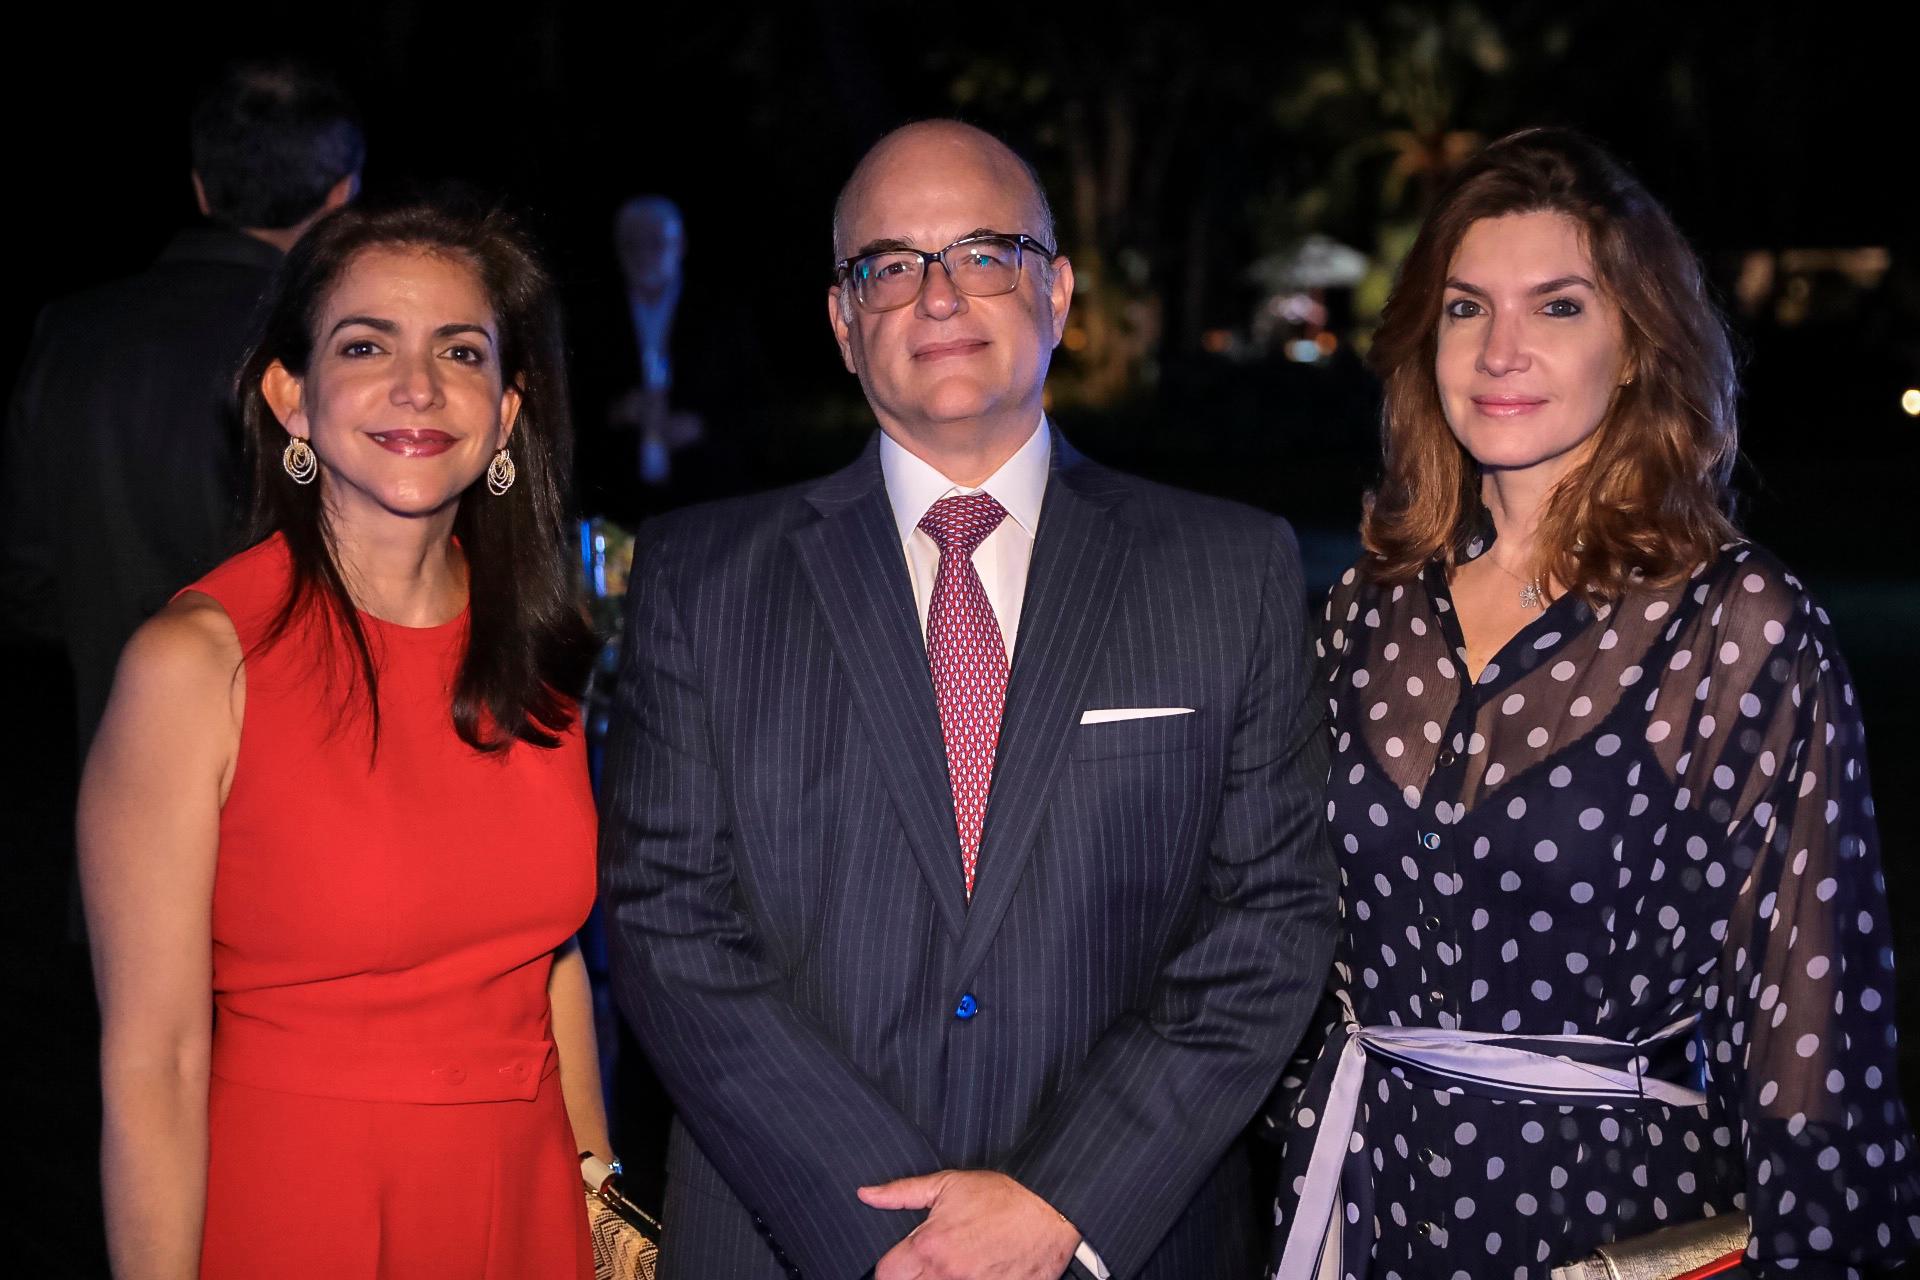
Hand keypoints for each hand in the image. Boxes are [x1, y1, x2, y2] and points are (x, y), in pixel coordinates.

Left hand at [859, 1170, 1079, 1279]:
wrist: (1051, 1209)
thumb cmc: (1002, 1196)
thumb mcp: (947, 1184)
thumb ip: (901, 1193)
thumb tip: (866, 1194)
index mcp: (929, 1247)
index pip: (885, 1275)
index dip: (892, 1268)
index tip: (902, 1261)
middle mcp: (947, 1275)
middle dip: (915, 1277)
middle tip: (933, 1263)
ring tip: (956, 1268)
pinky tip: (979, 1273)